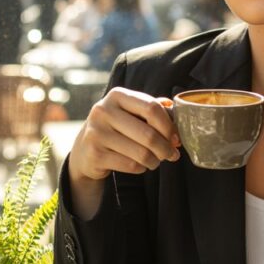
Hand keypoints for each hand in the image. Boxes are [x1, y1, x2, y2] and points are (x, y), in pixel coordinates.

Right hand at [68, 88, 178, 218]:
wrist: (85, 149)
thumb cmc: (118, 128)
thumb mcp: (132, 113)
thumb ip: (154, 110)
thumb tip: (179, 117)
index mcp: (117, 95)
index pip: (152, 108)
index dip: (169, 126)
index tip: (175, 138)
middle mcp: (103, 111)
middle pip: (149, 134)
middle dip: (165, 148)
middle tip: (172, 155)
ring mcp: (97, 133)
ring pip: (141, 153)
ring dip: (155, 161)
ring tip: (155, 160)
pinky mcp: (95, 154)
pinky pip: (130, 165)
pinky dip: (141, 168)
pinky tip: (139, 165)